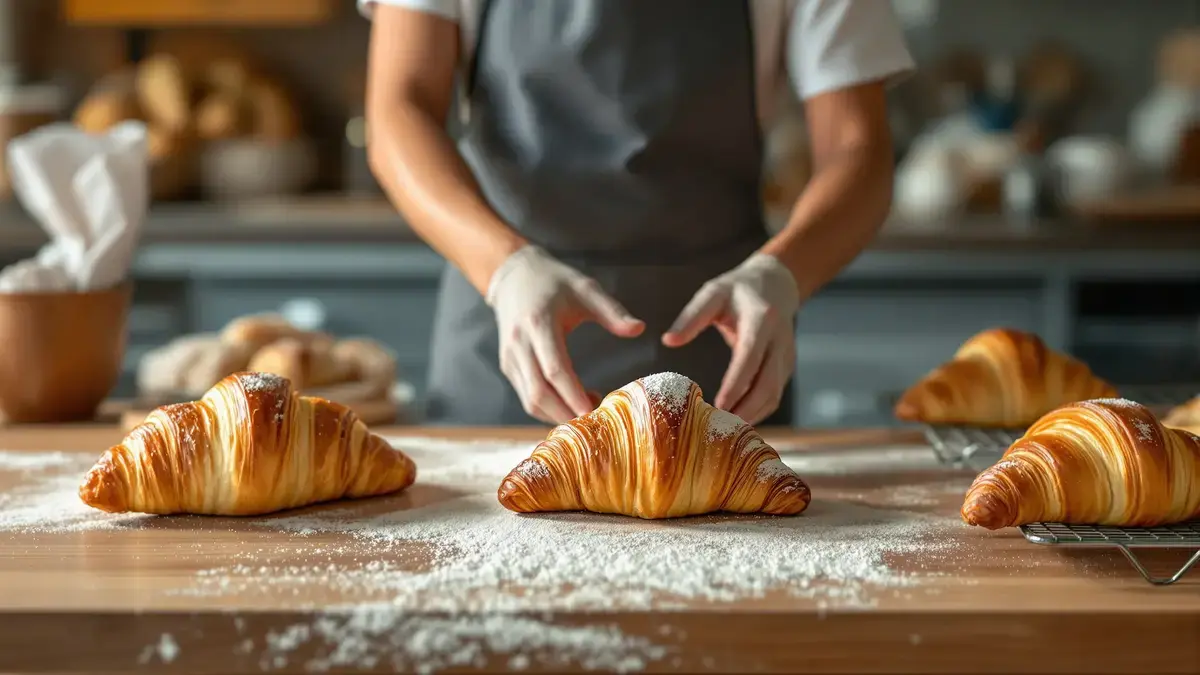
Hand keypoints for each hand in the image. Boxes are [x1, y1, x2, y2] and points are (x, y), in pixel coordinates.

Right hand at [487, 245, 644, 423]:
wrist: (513, 277)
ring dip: (558, 415)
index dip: (575, 395)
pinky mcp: (508, 366)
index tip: (598, 410)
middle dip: (567, 414)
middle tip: (597, 421)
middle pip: (539, 394)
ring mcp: (510, 358)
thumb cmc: (554, 282)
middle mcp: (519, 345)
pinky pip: (526, 396)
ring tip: (588, 411)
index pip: (555, 370)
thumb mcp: (585, 288)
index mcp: (539, 324)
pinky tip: (572, 404)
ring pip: (530, 400)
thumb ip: (612, 311)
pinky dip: (549, 408)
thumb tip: (639, 329)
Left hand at [661, 253, 799, 424]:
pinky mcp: (786, 367)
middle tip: (719, 429)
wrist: (777, 284)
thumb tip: (668, 341)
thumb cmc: (739, 289)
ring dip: (752, 415)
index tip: (718, 405)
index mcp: (762, 319)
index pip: (750, 357)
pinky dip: (757, 411)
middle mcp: (780, 340)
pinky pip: (774, 395)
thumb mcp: (714, 292)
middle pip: (767, 384)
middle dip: (745, 409)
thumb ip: (692, 316)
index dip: (736, 384)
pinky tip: (737, 422)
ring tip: (725, 432)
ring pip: (774, 394)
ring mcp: (787, 356)